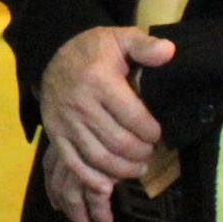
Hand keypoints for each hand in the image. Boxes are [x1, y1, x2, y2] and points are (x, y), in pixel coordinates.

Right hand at [37, 27, 173, 221]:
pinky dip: (93, 180)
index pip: (133, 117)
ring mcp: (65, 123)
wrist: (53, 56)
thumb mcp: (120, 38)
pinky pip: (74, 165)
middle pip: (118, 142)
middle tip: (149, 152)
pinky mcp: (55, 137)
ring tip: (137, 167)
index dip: (151, 131)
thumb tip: (169, 52)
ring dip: (123, 170)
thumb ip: (144, 46)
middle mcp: (80, 104)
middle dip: (140, 153)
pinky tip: (109, 183)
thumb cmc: (94, 50)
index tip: (157, 133)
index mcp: (99, 80)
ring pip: (99, 158)